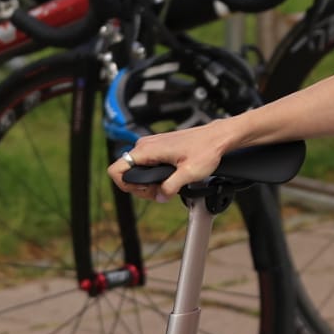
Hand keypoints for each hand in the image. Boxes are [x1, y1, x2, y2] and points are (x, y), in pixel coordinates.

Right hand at [105, 121, 232, 201]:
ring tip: (168, 186)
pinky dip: (155, 175)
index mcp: (147, 149)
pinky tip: (170, 179)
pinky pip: (147, 165)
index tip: (146, 190)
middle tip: (162, 192)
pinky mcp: (159, 148)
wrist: (217, 137)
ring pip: (137, 170)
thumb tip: (160, 196)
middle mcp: (146, 145)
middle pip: (127, 173)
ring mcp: (152, 146)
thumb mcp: (189, 173)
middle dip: (141, 188)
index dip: (126, 186)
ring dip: (149, 183)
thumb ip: (170, 187)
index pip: (116, 170)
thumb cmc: (206, 149)